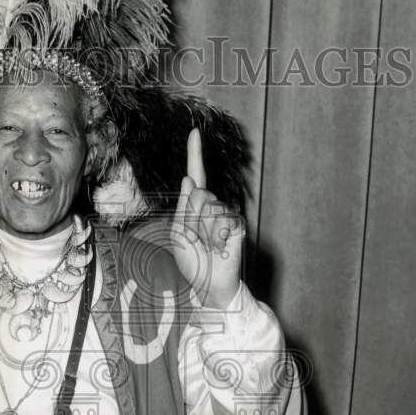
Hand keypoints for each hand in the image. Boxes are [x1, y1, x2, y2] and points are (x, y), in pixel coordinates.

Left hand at [171, 128, 244, 308]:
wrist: (208, 283)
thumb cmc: (192, 260)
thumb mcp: (178, 232)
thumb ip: (183, 207)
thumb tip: (189, 179)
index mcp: (195, 205)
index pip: (196, 175)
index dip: (195, 153)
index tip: (195, 131)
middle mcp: (212, 205)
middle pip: (198, 194)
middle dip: (191, 218)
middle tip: (195, 238)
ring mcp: (226, 213)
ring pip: (209, 208)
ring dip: (203, 231)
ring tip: (208, 245)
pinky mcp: (237, 224)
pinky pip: (222, 220)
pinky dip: (216, 237)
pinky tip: (219, 248)